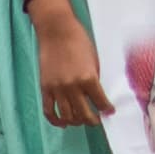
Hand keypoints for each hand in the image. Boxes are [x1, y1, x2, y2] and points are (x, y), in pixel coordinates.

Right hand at [31, 0, 112, 128]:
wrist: (56, 31)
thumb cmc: (78, 41)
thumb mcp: (93, 61)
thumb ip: (94, 80)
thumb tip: (95, 96)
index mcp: (88, 78)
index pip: (101, 103)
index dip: (107, 109)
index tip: (109, 112)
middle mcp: (72, 87)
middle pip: (83, 114)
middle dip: (92, 120)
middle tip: (95, 120)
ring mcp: (57, 89)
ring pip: (67, 116)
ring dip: (76, 121)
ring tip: (80, 120)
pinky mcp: (45, 88)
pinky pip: (49, 111)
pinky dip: (56, 120)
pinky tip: (63, 123)